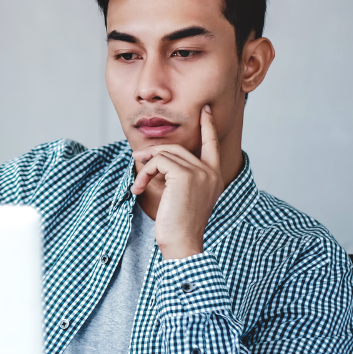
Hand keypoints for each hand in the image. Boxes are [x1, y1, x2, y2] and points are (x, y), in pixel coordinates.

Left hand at [131, 105, 223, 259]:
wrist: (182, 243)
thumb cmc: (179, 224)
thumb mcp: (183, 196)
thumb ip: (181, 177)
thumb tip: (160, 159)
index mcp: (214, 177)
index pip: (212, 145)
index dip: (207, 127)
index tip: (204, 111)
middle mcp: (210, 172)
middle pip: (178, 148)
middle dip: (154, 152)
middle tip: (137, 158)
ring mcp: (199, 172)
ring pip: (166, 154)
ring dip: (145, 166)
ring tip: (138, 182)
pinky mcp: (185, 175)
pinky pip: (158, 162)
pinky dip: (144, 173)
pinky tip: (139, 188)